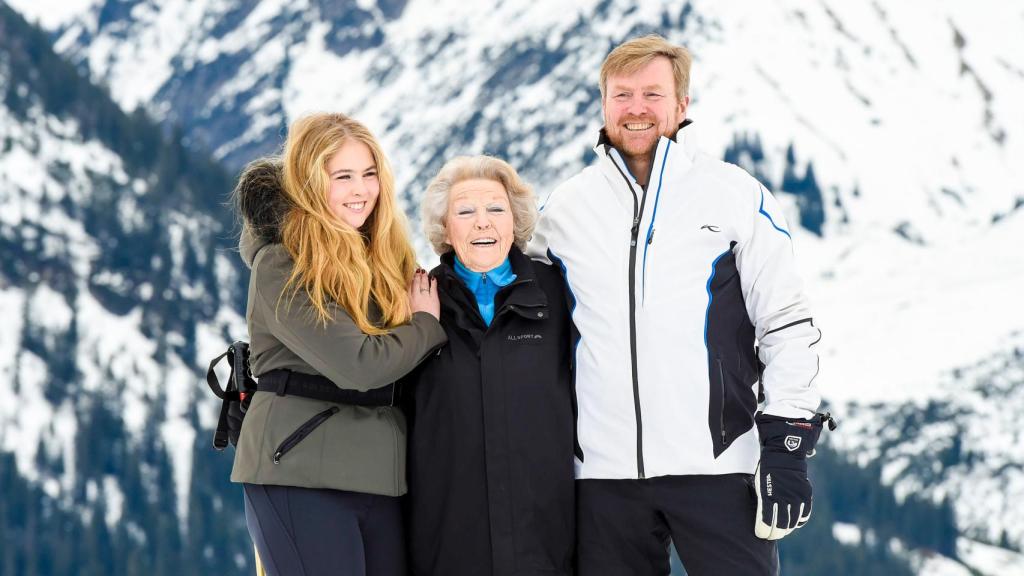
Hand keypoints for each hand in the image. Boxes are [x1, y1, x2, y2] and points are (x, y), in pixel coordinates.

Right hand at [409, 268, 439, 319]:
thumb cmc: (414, 322)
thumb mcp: (405, 313)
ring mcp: (425, 296)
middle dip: (417, 276)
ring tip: (424, 272)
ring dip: (424, 277)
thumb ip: (405, 305)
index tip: (410, 275)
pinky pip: (433, 288)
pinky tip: (433, 278)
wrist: (423, 324)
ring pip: (424, 284)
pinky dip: (433, 282)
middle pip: (416, 283)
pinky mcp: (434, 298)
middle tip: (418, 271)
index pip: (408, 287)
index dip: (410, 280)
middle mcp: (416, 296)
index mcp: (408, 300)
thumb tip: (403, 303)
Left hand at [753, 412, 834, 539]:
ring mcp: (795, 498)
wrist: (784, 453)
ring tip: (781, 530)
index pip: (765, 523)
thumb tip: (761, 517)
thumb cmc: (766, 469)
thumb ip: (761, 501)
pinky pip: (804, 515)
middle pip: (780, 527)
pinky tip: (793, 522)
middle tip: (770, 535)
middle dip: (774, 534)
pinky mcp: (805, 495)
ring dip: (786, 529)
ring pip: (792, 523)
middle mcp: (782, 500)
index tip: (760, 534)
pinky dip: (799, 521)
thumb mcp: (758, 484)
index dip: (763, 532)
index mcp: (767, 497)